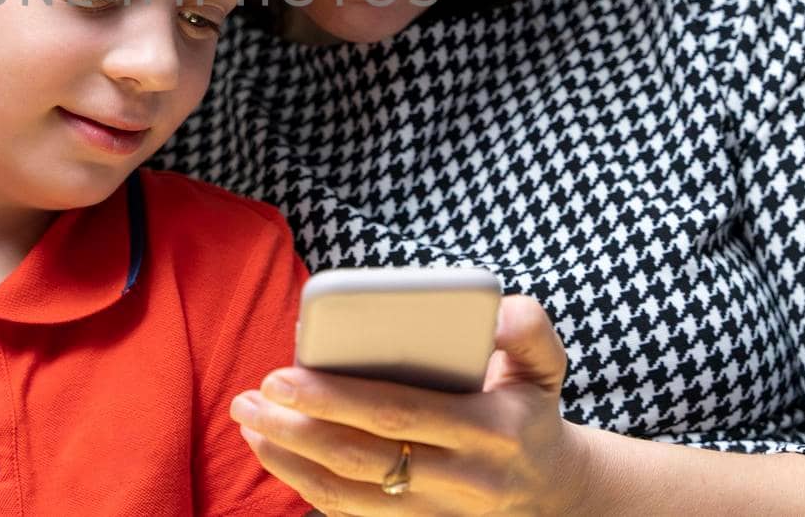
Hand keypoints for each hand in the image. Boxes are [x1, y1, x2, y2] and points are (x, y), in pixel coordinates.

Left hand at [229, 295, 592, 515]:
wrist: (555, 491)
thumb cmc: (531, 410)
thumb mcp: (545, 365)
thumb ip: (529, 329)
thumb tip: (497, 309)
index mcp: (491, 430)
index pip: (399, 413)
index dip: (335, 397)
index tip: (284, 374)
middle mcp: (465, 480)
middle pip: (362, 458)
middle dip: (296, 427)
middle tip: (250, 398)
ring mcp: (441, 515)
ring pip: (350, 495)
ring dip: (290, 461)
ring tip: (250, 424)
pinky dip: (309, 488)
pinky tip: (278, 454)